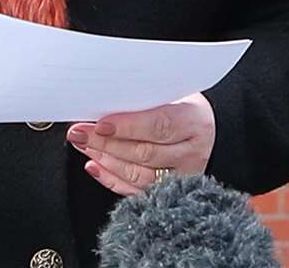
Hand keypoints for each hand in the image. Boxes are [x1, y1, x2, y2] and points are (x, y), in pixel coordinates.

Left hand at [66, 92, 215, 195]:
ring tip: (84, 145)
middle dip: (106, 143)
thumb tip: (108, 98)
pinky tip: (95, 165)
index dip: (128, 126)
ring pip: (137, 174)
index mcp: (194, 122)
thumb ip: (148, 99)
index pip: (159, 125)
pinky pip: (135, 191)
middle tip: (79, 132)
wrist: (209, 133)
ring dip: (105, 160)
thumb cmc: (186, 110)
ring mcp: (181, 177)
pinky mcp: (169, 193)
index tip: (101, 124)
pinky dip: (111, 179)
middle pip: (144, 152)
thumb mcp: (176, 95)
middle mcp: (191, 153)